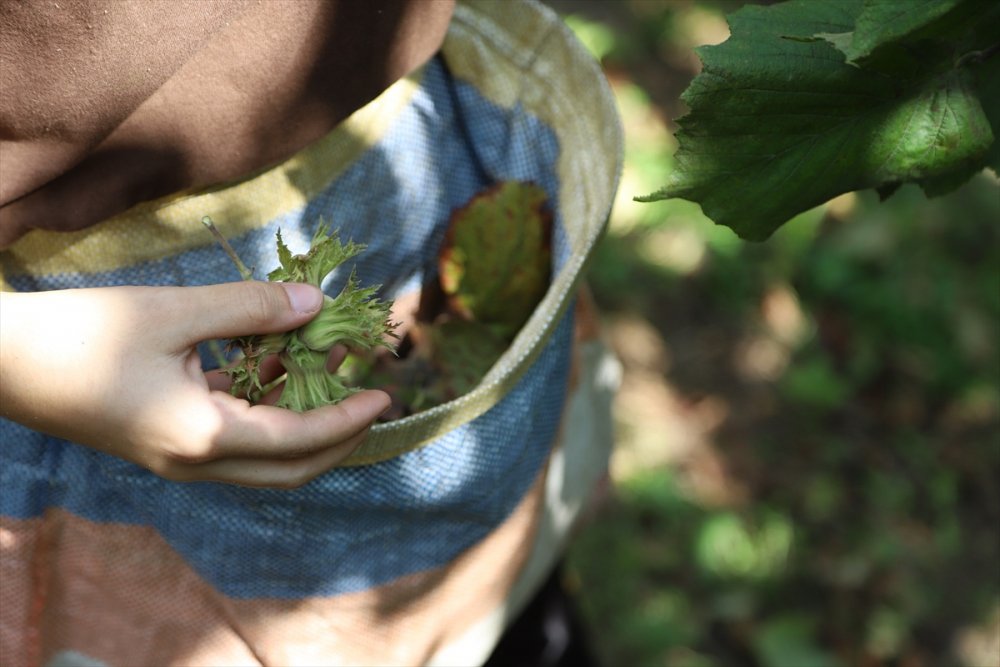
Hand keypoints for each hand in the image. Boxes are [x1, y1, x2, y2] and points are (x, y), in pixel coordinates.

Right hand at [0, 282, 389, 486]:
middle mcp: (195, 461)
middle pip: (289, 468)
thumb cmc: (83, 334)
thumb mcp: (175, 312)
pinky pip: (233, 436)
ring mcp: (178, 458)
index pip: (299, 441)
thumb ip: (251, 309)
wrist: (3, 362)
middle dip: (337, 436)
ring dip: (301, 421)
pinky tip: (276, 364)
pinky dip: (264, 409)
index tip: (383, 394)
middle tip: (367, 395)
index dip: (348, 419)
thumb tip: (315, 304)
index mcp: (203, 438)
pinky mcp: (165, 442)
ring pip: (263, 455)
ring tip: (328, 369)